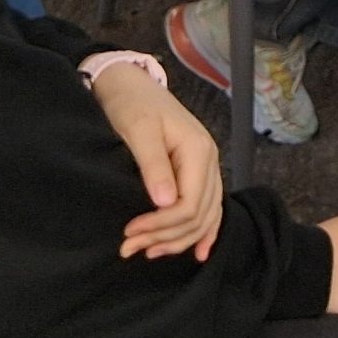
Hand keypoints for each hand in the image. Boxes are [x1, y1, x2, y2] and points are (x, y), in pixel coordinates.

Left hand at [90, 64, 223, 262]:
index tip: (129, 233)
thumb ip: (153, 166)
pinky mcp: (196, 171)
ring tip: (145, 251)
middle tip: (128, 247)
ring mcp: (206, 166)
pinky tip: (198, 252)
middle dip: (164, 236)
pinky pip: (209, 208)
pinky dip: (203, 232)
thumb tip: (165, 203)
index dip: (160, 225)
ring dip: (177, 239)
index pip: (189, 204)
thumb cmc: (131, 104)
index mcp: (198, 150)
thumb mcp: (138, 130)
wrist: (129, 84)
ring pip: (205, 216)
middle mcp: (209, 160)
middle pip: (198, 214)